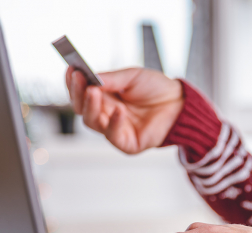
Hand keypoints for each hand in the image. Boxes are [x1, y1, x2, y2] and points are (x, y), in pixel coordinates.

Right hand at [66, 67, 183, 153]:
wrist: (180, 104)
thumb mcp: (132, 77)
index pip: (81, 92)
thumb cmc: (156, 89)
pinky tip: (118, 110)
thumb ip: (111, 79)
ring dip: (91, 106)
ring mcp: (115, 129)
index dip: (73, 83)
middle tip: (79, 79)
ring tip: (94, 92)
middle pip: (82, 108)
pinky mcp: (126, 143)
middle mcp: (106, 113)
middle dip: (78, 93)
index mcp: (105, 97)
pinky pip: (112, 135)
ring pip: (91, 122)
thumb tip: (89, 78)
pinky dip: (113, 122)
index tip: (71, 69)